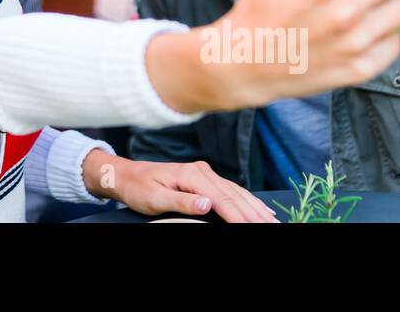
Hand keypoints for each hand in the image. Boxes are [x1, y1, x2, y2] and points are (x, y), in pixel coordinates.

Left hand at [82, 150, 277, 222]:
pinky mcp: (204, 177)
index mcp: (191, 175)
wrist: (127, 175)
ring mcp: (204, 172)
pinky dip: (246, 200)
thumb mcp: (155, 198)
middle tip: (273, 226)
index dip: (239, 216)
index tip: (253, 227)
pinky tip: (257, 208)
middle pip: (234, 195)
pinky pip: (230, 190)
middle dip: (254, 213)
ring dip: (254, 206)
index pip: (221, 199)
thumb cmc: (139, 188)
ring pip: (236, 191)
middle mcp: (202, 171)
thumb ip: (182, 202)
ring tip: (272, 219)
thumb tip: (207, 204)